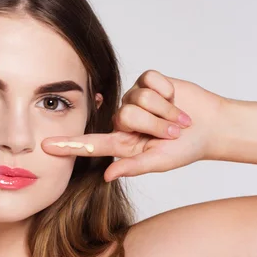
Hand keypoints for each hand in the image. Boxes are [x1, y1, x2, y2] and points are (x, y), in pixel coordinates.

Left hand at [41, 70, 226, 181]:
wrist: (211, 126)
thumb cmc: (185, 149)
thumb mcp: (159, 162)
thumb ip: (133, 167)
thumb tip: (106, 175)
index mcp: (122, 143)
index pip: (90, 144)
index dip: (68, 144)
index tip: (46, 146)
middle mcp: (123, 119)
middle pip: (126, 115)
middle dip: (155, 124)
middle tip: (172, 133)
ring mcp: (134, 99)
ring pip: (140, 98)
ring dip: (165, 110)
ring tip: (177, 119)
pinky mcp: (148, 81)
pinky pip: (150, 81)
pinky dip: (168, 91)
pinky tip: (175, 99)